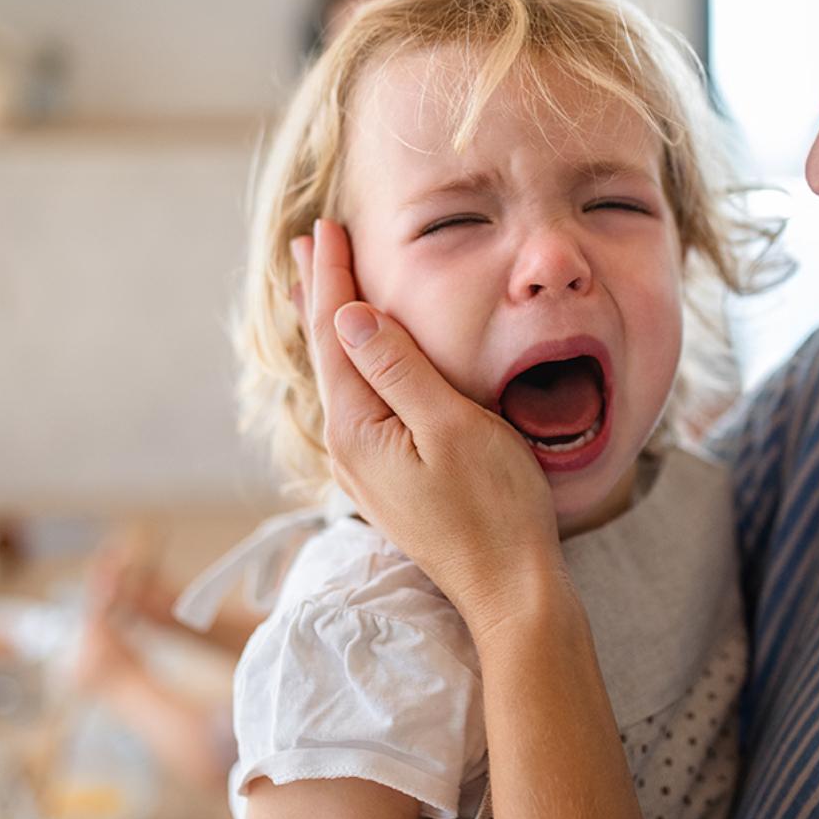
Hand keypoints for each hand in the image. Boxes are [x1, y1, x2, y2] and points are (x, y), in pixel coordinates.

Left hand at [293, 220, 564, 633]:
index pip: (337, 334)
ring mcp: (368, 468)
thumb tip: (349, 315)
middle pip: (328, 354)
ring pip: (342, 379)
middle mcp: (350, 449)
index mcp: (359, 429)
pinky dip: (354, 363)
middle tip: (309, 241)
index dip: (332, 278)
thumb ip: (400, 370)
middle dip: (321, 294)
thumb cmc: (494, 508)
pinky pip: (359, 402)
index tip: (325, 229)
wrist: (510, 588)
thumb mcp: (452, 427)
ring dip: (334, 326)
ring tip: (319, 287)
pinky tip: (358, 360)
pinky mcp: (390, 479)